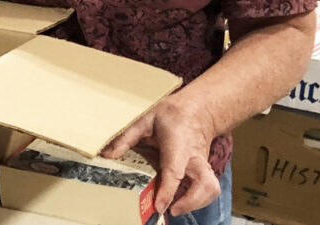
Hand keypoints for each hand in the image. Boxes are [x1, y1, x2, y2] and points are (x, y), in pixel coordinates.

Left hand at [100, 95, 220, 215]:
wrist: (197, 110)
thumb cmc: (170, 115)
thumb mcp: (144, 120)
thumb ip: (126, 137)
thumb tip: (108, 154)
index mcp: (178, 145)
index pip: (175, 172)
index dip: (168, 191)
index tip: (160, 206)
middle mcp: (195, 157)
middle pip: (205, 185)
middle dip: (192, 202)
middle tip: (170, 210)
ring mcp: (203, 165)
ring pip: (211, 189)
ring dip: (196, 203)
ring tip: (174, 209)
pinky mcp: (205, 170)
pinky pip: (208, 188)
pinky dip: (198, 199)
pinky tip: (180, 201)